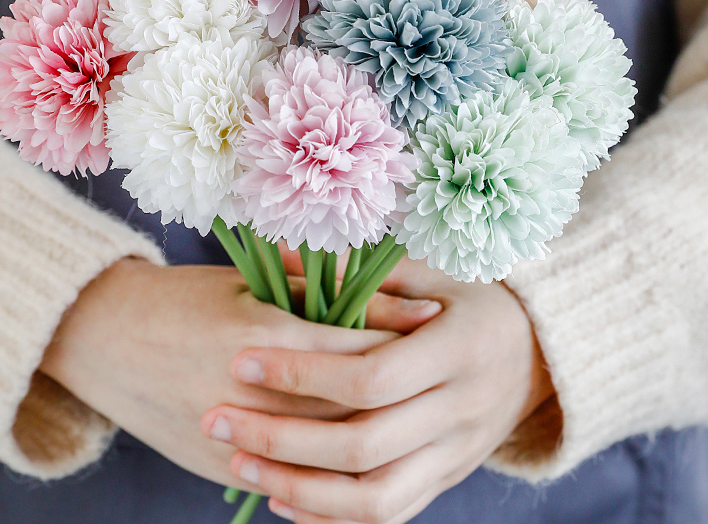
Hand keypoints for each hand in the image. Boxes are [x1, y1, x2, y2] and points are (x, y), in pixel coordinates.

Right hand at [39, 257, 438, 489]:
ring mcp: (236, 437)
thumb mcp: (246, 284)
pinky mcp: (221, 466)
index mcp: (261, 335)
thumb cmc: (181, 298)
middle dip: (400, 383)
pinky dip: (332, 467)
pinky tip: (365, 450)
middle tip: (440, 366)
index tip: (438, 319)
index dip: (399, 330)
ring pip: (327, 448)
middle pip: (349, 401)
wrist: (105, 340)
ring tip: (412, 409)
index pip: (352, 343)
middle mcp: (253, 392)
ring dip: (373, 431)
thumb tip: (380, 295)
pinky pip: (293, 477)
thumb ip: (311, 291)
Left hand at [201, 258, 556, 522]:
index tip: (241, 361)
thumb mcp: (429, 271)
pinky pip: (389, 514)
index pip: (372, 376)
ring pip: (374, 495)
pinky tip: (282, 498)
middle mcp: (461, 410)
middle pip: (364, 443)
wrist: (536, 354)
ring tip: (240, 461)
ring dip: (300, 486)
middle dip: (282, 435)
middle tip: (218, 417)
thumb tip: (284, 255)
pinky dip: (332, 515)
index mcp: (458, 349)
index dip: (303, 372)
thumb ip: (362, 269)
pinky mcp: (446, 480)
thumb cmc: (469, 299)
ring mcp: (457, 455)